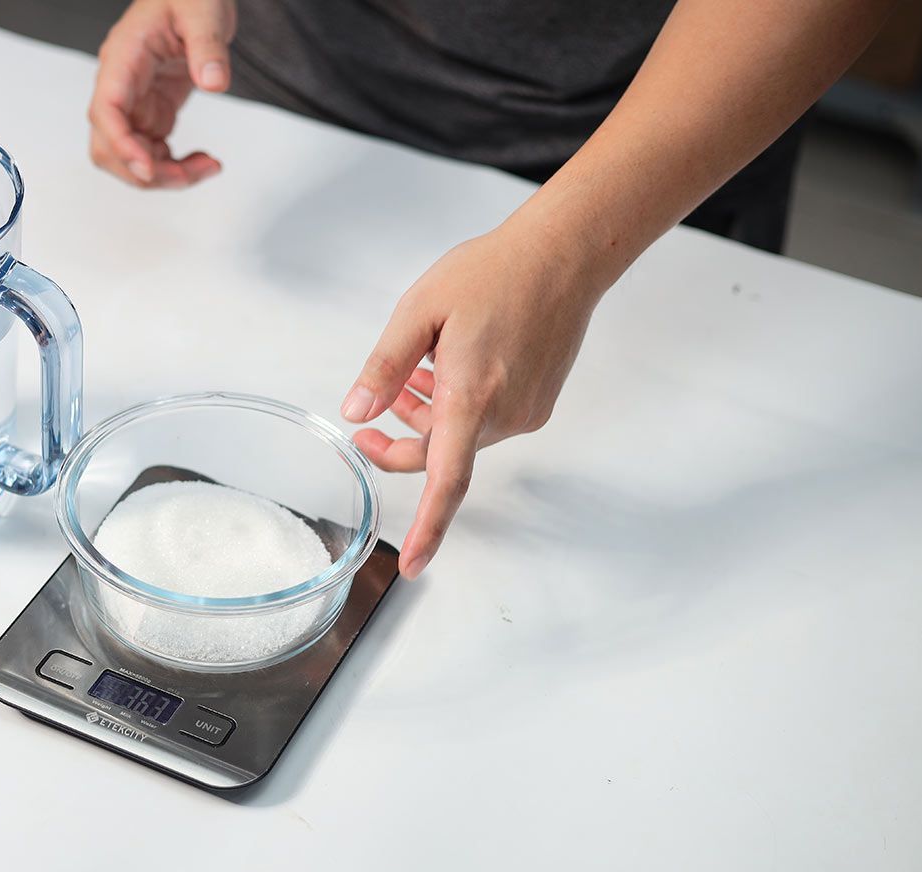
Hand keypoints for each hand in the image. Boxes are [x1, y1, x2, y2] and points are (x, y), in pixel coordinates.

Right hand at [88, 0, 235, 187]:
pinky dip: (174, 168)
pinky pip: (151, 154)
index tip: (148, 168)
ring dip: (164, 175)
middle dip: (146, 171)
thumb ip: (208, 45)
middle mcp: (121, 86)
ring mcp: (135, 105)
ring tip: (207, 166)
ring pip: (129, 158)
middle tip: (194, 172)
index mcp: (123, 58)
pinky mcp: (152, 115)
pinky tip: (202, 161)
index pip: (105, 110)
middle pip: (109, 146)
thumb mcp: (204, 11)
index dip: (121, 144)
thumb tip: (213, 82)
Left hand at [341, 222, 604, 578]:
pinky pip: (486, 422)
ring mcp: (527, 412)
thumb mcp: (419, 311)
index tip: (412, 565)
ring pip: (462, 438)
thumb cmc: (492, 273)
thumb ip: (384, 368)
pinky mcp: (539, 404)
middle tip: (367, 418)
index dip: (428, 528)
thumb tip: (356, 411)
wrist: (564, 255)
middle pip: (441, 457)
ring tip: (413, 372)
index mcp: (472, 396)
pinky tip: (448, 368)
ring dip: (429, 419)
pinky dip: (459, 409)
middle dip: (400, 443)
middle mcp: (505, 414)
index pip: (446, 480)